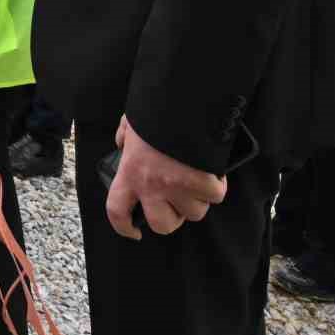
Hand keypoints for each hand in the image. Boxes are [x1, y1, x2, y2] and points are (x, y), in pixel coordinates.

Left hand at [105, 115, 227, 239]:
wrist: (179, 102)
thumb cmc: (153, 114)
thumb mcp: (129, 126)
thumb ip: (123, 139)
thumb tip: (122, 144)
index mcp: (129, 173)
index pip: (117, 211)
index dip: (123, 227)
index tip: (133, 232)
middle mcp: (150, 185)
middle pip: (162, 224)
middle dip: (173, 218)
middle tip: (176, 202)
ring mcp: (176, 186)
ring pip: (194, 212)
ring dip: (197, 199)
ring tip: (194, 178)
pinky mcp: (201, 182)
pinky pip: (214, 196)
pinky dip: (217, 185)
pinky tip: (212, 172)